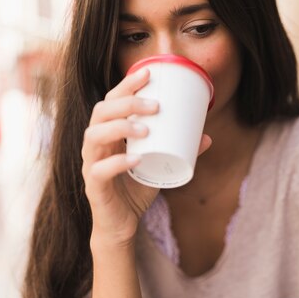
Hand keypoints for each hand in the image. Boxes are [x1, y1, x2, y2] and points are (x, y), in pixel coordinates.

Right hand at [82, 69, 211, 246]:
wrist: (121, 225)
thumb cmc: (136, 190)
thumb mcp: (160, 166)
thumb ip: (180, 151)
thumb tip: (207, 137)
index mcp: (109, 133)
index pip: (112, 101)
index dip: (126, 85)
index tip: (149, 72)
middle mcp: (96, 144)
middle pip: (101, 112)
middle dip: (126, 102)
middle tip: (155, 105)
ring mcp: (91, 164)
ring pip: (94, 136)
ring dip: (120, 127)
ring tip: (146, 129)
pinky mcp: (93, 186)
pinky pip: (99, 170)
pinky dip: (117, 162)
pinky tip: (135, 159)